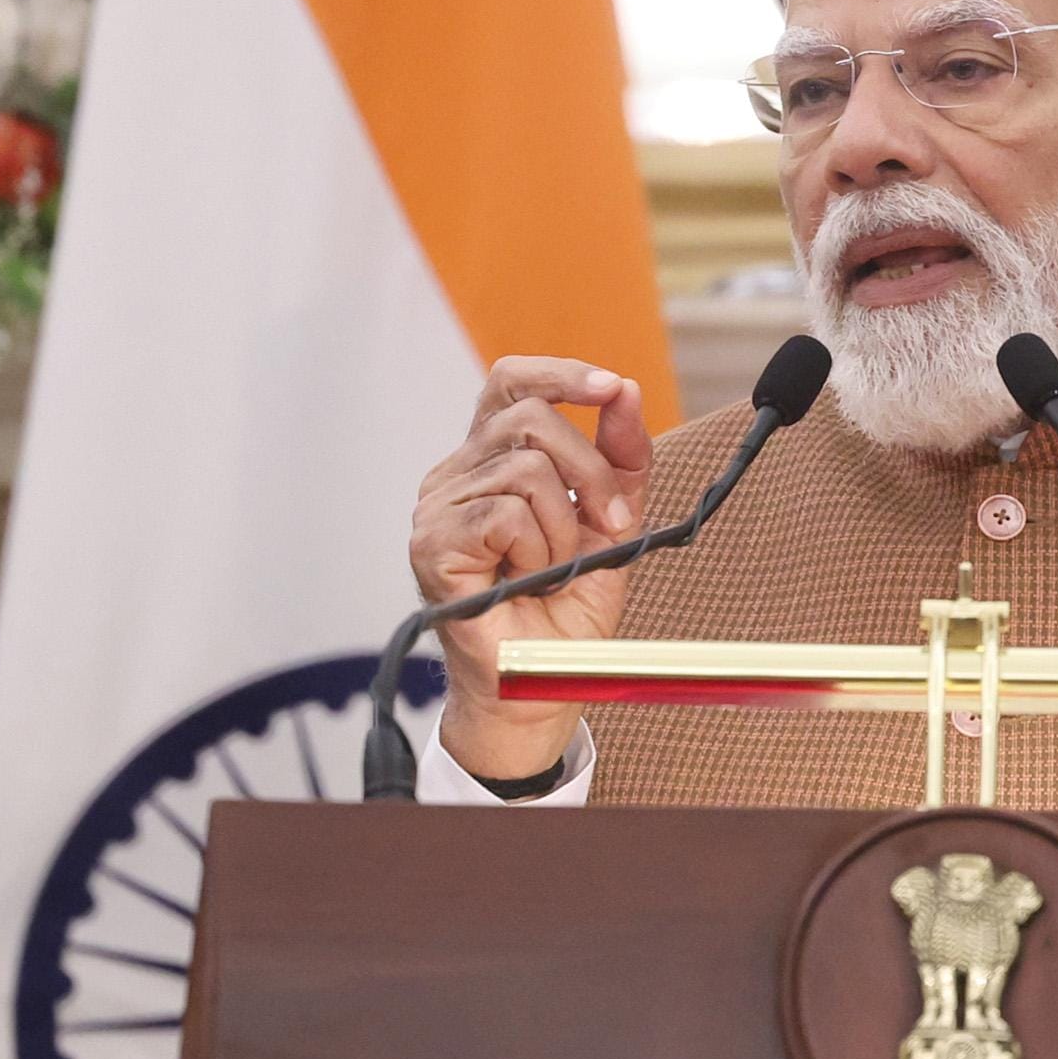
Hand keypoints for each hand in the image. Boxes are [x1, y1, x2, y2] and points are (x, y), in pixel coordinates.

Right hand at [409, 357, 653, 781]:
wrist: (543, 684)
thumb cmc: (566, 605)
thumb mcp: (612, 520)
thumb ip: (621, 457)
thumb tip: (625, 393)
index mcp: (492, 457)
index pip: (512, 382)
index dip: (561, 374)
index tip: (611, 388)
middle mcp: (458, 473)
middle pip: (531, 417)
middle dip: (591, 470)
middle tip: (609, 525)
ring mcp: (438, 506)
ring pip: (525, 468)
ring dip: (563, 526)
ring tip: (552, 568)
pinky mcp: (432, 543)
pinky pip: (505, 514)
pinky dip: (536, 549)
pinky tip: (525, 579)